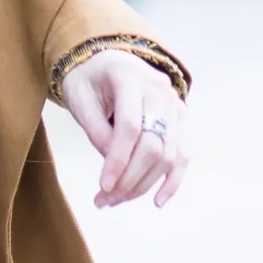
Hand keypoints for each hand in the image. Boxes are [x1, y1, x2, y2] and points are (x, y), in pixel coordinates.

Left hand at [61, 51, 189, 209]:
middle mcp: (159, 89)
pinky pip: (182, 154)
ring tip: (116, 201)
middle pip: (152, 144)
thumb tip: (114, 167)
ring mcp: (174, 103)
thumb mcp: (79, 98)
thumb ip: (96, 130)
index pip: (129, 127)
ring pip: (168, 154)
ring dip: (144, 184)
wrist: (108, 60)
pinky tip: (158, 201)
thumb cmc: (89, 79)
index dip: (117, 160)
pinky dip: (173, 180)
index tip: (103, 187)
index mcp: (130, 77)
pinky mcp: (181, 117)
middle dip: (129, 178)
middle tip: (104, 200)